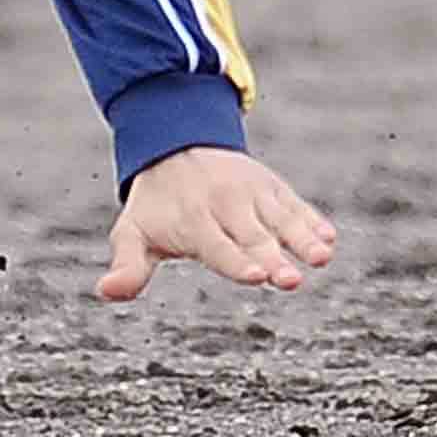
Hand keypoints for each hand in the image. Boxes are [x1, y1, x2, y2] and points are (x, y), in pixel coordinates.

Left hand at [94, 147, 337, 302]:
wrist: (177, 143)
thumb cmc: (157, 204)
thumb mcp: (134, 231)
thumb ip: (128, 265)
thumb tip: (107, 292)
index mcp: (194, 220)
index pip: (218, 246)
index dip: (237, 262)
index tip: (256, 276)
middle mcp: (226, 205)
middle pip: (253, 237)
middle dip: (273, 258)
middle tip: (291, 280)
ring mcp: (252, 194)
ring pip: (280, 219)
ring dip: (302, 238)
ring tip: (322, 255)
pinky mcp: (271, 188)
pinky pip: (294, 204)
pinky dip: (311, 219)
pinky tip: (329, 237)